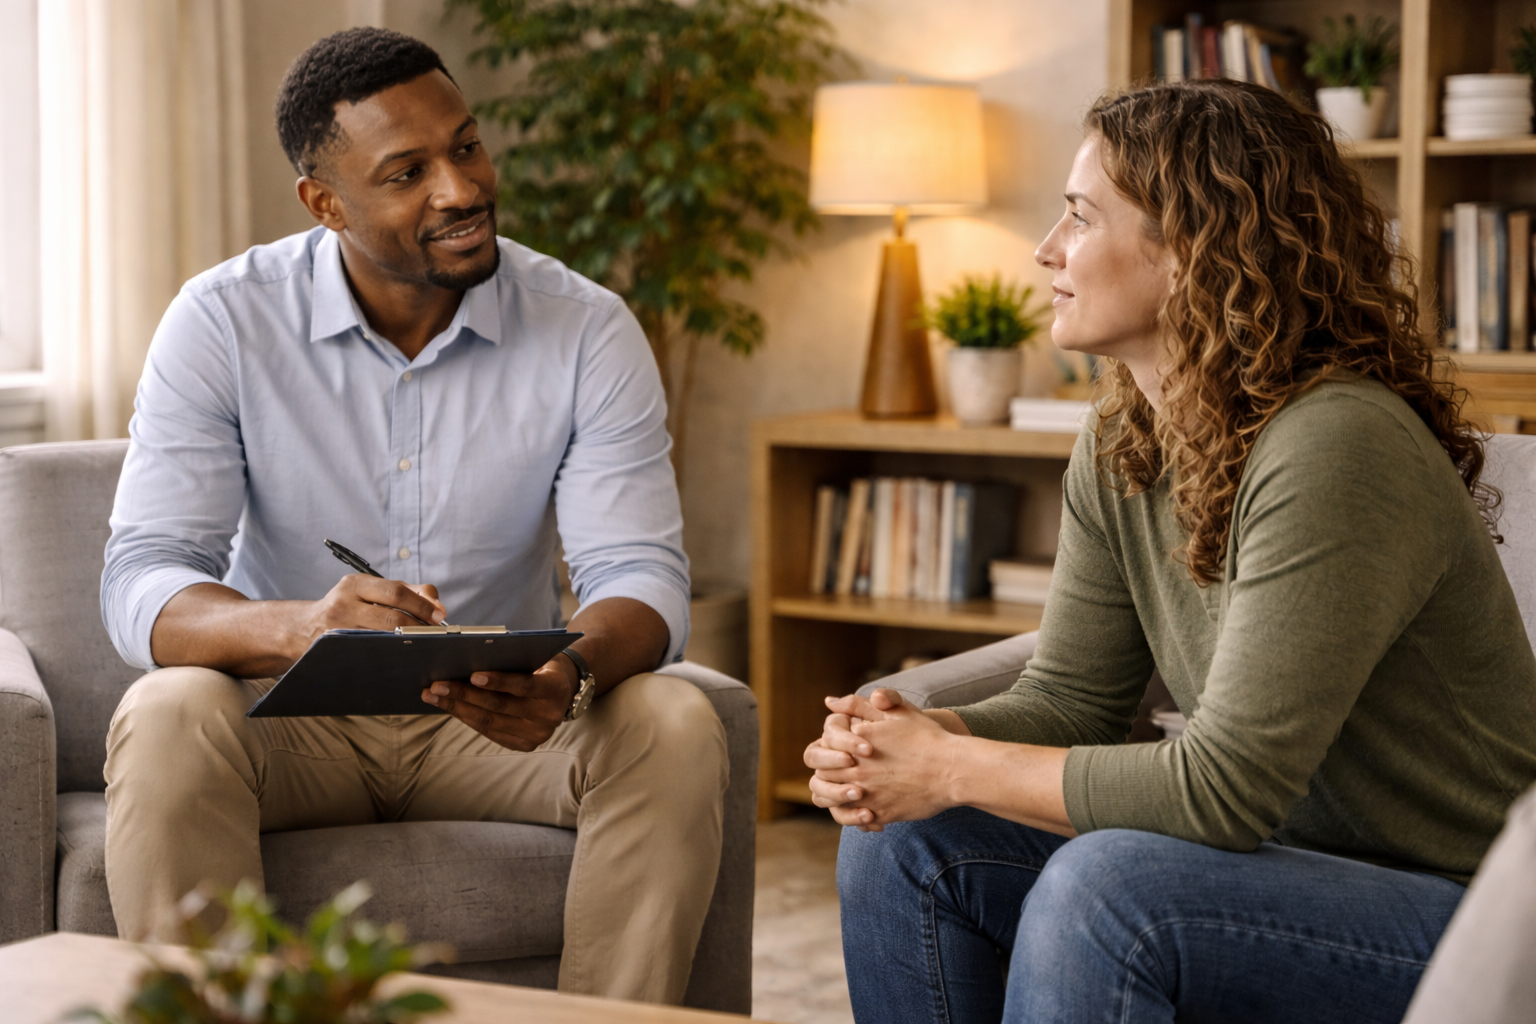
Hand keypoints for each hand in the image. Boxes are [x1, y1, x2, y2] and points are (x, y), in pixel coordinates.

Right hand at [290, 575, 445, 657]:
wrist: (302, 628)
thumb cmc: (348, 607)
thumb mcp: (370, 592)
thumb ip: (405, 592)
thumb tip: (438, 605)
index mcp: (356, 583)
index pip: (396, 592)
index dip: (422, 604)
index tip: (440, 616)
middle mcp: (343, 602)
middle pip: (390, 614)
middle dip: (419, 625)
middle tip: (436, 634)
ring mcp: (337, 628)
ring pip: (381, 637)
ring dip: (407, 642)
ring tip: (424, 645)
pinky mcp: (335, 649)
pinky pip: (369, 652)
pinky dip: (390, 654)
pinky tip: (403, 657)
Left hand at [421, 655, 579, 750]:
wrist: (563, 691)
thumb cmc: (541, 666)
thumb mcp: (536, 659)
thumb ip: (512, 662)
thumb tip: (468, 663)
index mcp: (554, 689)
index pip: (524, 685)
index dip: (498, 681)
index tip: (472, 675)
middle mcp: (548, 716)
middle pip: (500, 706)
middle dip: (464, 695)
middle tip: (437, 685)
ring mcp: (537, 735)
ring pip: (489, 722)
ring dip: (457, 708)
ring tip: (434, 696)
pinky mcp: (525, 745)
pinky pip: (490, 732)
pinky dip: (467, 718)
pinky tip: (451, 707)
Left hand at [808, 689, 963, 829]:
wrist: (953, 769)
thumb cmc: (926, 737)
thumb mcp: (895, 712)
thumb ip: (858, 704)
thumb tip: (829, 701)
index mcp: (855, 744)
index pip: (821, 752)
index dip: (827, 753)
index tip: (840, 754)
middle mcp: (857, 771)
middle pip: (823, 778)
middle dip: (828, 776)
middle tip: (841, 774)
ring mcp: (868, 794)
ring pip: (835, 803)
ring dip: (839, 798)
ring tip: (853, 793)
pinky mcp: (881, 814)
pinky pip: (857, 821)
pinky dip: (858, 816)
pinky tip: (870, 808)